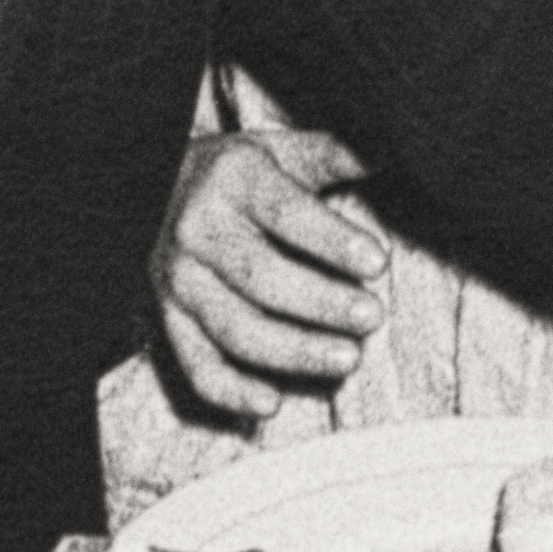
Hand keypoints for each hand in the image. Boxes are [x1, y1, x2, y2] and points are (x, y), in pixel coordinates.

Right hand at [152, 129, 384, 417]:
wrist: (156, 187)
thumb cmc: (236, 172)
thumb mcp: (280, 150)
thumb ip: (335, 153)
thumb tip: (396, 148)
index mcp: (233, 179)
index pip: (288, 214)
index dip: (333, 241)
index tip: (379, 261)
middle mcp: (199, 229)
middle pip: (263, 278)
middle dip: (323, 303)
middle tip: (373, 317)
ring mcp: (179, 279)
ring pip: (236, 328)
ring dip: (294, 352)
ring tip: (348, 358)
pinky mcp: (168, 316)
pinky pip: (195, 363)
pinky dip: (231, 391)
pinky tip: (272, 403)